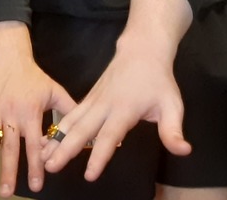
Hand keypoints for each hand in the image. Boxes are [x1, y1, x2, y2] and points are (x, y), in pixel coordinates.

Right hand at [0, 24, 75, 196]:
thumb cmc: (33, 76)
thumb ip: (69, 111)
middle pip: (10, 148)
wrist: (9, 56)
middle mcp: (12, 113)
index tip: (37, 185)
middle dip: (9, 171)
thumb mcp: (54, 92)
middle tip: (7, 192)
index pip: (34, 145)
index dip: (36, 166)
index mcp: (31, 112)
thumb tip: (88, 128)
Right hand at [39, 40, 189, 181]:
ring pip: (71, 121)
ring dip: (56, 138)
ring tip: (42, 156)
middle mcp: (104, 105)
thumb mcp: (172, 105)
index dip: (100, 156)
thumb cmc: (158, 81)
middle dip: (65, 148)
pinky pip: (70, 114)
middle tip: (50, 166)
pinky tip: (47, 139)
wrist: (141, 50)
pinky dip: (57, 128)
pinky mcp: (88, 98)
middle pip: (82, 129)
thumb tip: (183, 151)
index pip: (110, 136)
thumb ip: (173, 130)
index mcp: (124, 109)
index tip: (89, 175)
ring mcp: (93, 100)